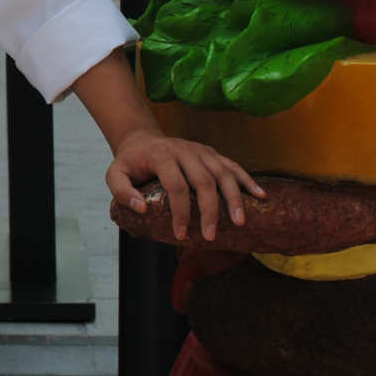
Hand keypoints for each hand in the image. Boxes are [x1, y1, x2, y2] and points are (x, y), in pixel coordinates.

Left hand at [105, 128, 264, 242]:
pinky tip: (260, 196)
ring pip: (223, 172)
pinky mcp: (212, 154)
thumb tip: (142, 208)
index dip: (181, 211)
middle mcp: (185, 150)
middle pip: (204, 181)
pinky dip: (248, 180)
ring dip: (234, 198)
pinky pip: (233, 166)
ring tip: (240, 222)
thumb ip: (121, 191)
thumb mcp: (114, 174)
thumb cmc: (130, 162)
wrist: (142, 139)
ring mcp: (201, 151)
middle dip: (210, 210)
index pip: (176, 185)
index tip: (181, 235)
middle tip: (211, 236)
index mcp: (162, 155)